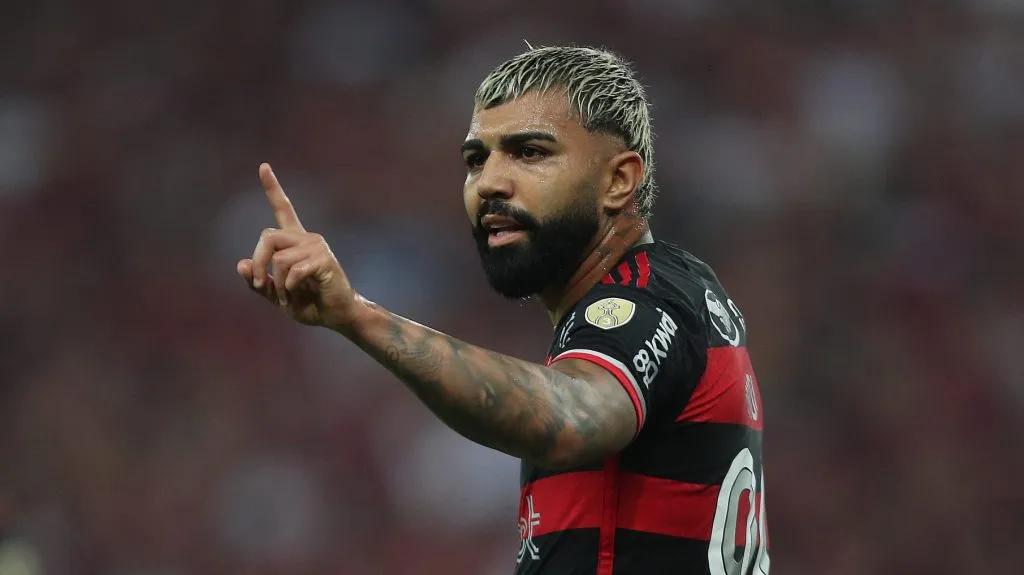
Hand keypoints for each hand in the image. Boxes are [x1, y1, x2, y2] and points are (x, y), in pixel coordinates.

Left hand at [237, 163, 357, 328]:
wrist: (338, 315)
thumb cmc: (310, 304)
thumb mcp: (277, 295)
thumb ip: (259, 282)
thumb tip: (241, 264)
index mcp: (295, 242)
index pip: (283, 209)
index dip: (272, 188)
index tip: (263, 166)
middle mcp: (306, 238)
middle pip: (267, 237)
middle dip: (258, 264)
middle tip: (260, 285)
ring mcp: (316, 247)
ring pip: (278, 259)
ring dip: (277, 284)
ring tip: (289, 297)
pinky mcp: (324, 259)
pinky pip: (293, 271)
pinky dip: (289, 288)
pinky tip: (297, 295)